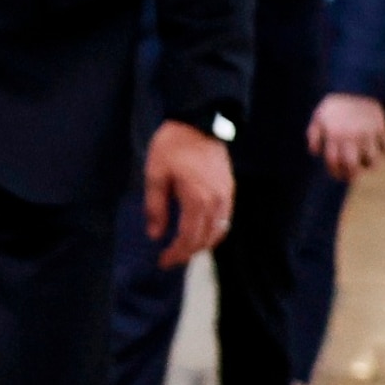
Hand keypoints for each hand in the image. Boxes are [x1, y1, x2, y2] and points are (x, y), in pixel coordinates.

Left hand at [140, 119, 233, 269]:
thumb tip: (155, 235)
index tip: (162, 261)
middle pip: (204, 239)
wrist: (199, 122)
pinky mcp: (230, 190)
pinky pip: (225, 220)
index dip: (175, 254)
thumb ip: (155, 207)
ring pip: (218, 232)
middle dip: (186, 253)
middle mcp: (216, 202)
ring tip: (183, 249)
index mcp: (196, 199)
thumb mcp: (155, 175)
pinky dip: (213, 232)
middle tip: (170, 260)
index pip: (188, 238)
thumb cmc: (173, 146)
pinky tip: (199, 233)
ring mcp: (226, 196)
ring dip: (201, 245)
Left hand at [308, 92, 384, 181]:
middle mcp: (350, 137)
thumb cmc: (336, 104)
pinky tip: (378, 149)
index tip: (338, 173)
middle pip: (352, 166)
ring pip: (373, 160)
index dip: (335, 172)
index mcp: (334, 135)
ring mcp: (367, 133)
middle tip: (352, 174)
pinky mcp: (380, 128)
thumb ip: (313, 135)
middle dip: (352, 175)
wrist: (357, 84)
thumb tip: (316, 153)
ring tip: (367, 164)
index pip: (333, 163)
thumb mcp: (319, 116)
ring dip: (371, 166)